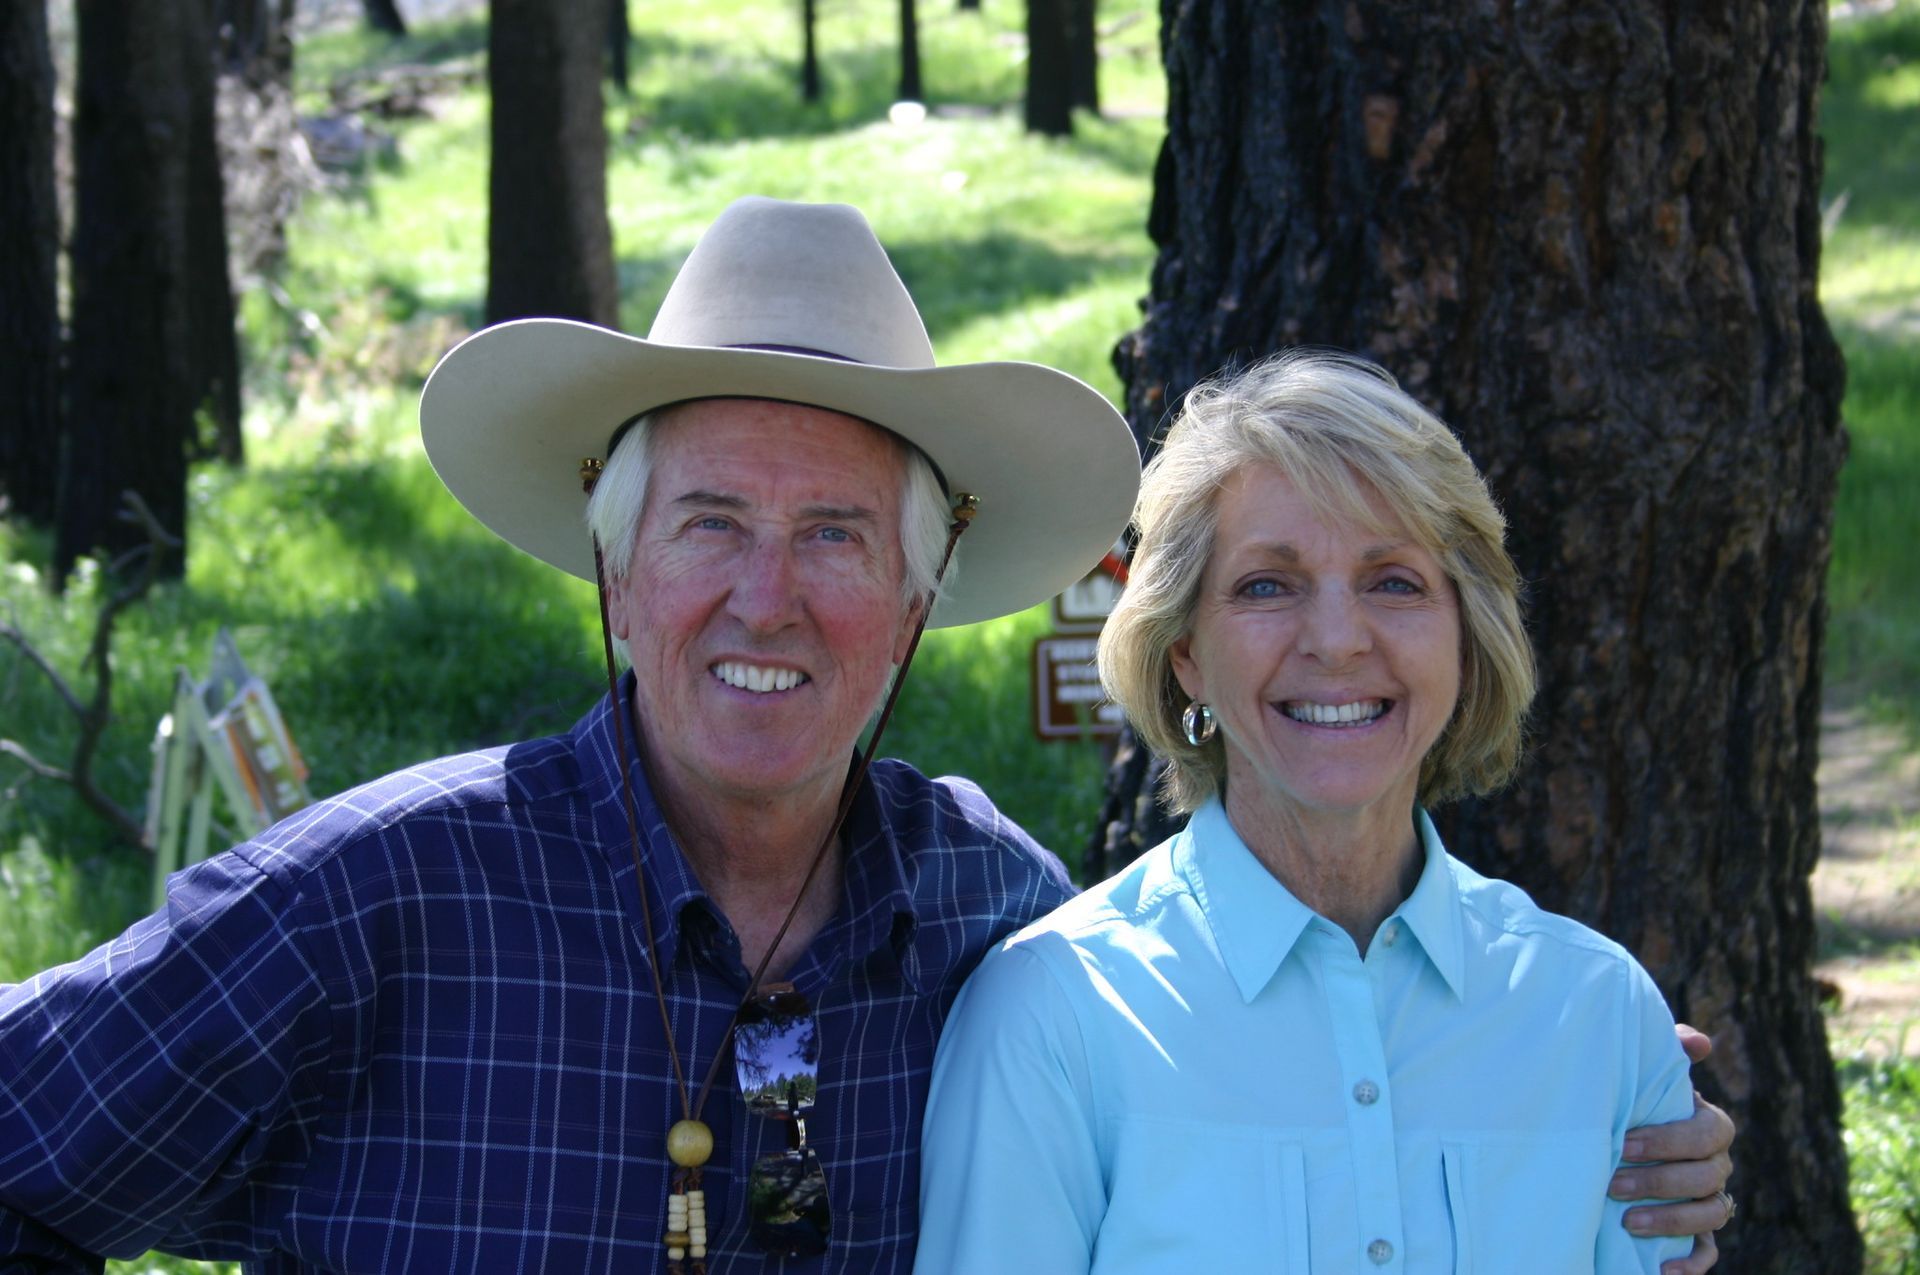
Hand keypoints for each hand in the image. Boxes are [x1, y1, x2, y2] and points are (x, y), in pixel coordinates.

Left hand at [1609, 1024, 1735, 1274]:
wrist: (1616, 1138)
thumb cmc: (1632, 1101)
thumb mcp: (1643, 1075)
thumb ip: (1667, 1053)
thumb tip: (1699, 1041)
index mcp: (1707, 1126)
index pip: (1709, 1134)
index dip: (1669, 1140)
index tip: (1625, 1143)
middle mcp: (1715, 1164)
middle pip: (1708, 1176)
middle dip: (1660, 1181)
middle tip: (1614, 1183)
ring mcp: (1709, 1200)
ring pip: (1712, 1214)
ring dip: (1672, 1220)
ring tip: (1627, 1222)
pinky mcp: (1697, 1233)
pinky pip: (1708, 1252)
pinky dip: (1690, 1263)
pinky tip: (1661, 1268)